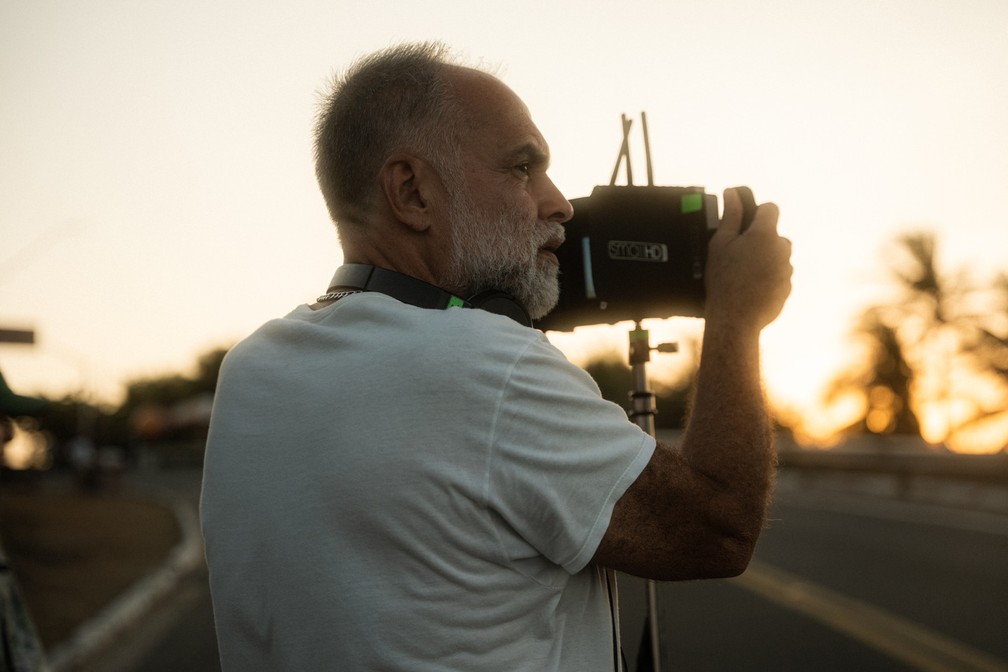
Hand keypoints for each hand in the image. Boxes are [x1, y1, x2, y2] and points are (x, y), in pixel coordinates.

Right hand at [704, 188, 791, 329]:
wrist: (735, 318)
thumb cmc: (724, 280)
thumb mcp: (720, 244)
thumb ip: (730, 216)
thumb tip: (732, 193)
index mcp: (764, 234)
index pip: (771, 209)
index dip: (759, 213)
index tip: (748, 223)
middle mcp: (781, 249)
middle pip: (775, 235)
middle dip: (761, 241)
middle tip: (740, 255)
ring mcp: (787, 270)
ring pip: (778, 257)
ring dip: (766, 261)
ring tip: (744, 275)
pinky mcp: (788, 288)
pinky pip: (780, 277)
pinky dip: (769, 279)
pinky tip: (751, 288)